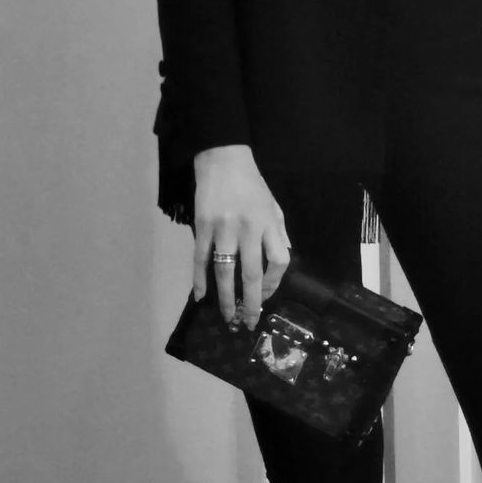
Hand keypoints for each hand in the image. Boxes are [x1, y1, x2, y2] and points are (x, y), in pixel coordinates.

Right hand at [192, 144, 291, 330]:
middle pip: (251, 274)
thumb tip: (281, 262)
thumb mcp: (273, 206)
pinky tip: (200, 297)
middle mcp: (249, 228)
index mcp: (269, 223)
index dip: (274, 283)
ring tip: (227, 316)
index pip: (279, 261)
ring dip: (225, 299)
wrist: (223, 159)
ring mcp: (224, 228)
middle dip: (250, 303)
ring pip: (225, 272)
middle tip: (247, 322)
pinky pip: (201, 259)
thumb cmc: (251, 185)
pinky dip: (200, 280)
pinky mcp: (203, 226)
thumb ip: (278, 233)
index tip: (266, 296)